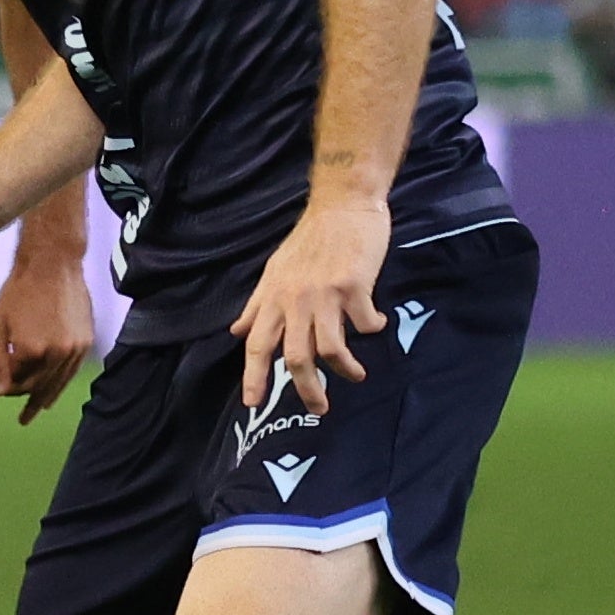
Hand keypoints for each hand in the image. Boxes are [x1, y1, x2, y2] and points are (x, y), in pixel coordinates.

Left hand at [0, 238, 94, 424]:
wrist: (52, 264)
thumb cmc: (18, 291)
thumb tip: (0, 393)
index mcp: (30, 350)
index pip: (17, 383)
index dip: (8, 388)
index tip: (2, 388)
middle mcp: (55, 353)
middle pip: (38, 386)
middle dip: (26, 396)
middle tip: (23, 416)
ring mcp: (74, 349)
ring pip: (58, 382)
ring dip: (46, 397)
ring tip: (35, 413)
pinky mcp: (86, 342)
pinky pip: (72, 371)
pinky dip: (61, 383)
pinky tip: (53, 395)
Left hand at [232, 196, 388, 412]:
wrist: (342, 205)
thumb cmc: (310, 240)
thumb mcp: (274, 271)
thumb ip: (258, 305)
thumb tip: (237, 332)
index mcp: (274, 298)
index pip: (257, 344)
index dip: (253, 376)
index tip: (252, 403)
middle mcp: (294, 299)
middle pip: (295, 357)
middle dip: (307, 389)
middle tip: (319, 409)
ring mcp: (324, 294)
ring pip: (329, 347)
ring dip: (345, 368)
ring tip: (357, 375)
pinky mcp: (354, 286)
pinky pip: (364, 323)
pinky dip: (372, 328)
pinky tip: (376, 322)